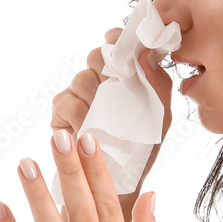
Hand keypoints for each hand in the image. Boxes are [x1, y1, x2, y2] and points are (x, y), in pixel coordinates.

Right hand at [51, 27, 174, 200]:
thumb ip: (158, 83)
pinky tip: (87, 130)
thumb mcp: (160, 116)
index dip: (117, 40)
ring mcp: (78, 94)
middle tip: (117, 89)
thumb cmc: (143, 147)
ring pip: (82, 79)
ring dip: (96, 98)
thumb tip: (146, 55)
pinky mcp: (61, 112)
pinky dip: (79, 116)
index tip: (119, 45)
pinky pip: (66, 102)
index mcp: (125, 76)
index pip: (118, 43)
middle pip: (96, 56)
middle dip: (107, 70)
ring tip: (107, 120)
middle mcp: (100, 81)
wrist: (120, 181)